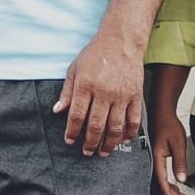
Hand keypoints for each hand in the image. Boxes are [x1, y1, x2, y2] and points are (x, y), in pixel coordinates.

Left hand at [54, 31, 144, 156]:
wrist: (120, 42)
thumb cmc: (95, 54)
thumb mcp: (74, 69)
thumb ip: (67, 92)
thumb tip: (58, 110)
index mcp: (86, 85)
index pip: (77, 115)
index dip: (72, 131)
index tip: (69, 140)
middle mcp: (104, 92)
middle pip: (96, 125)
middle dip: (90, 142)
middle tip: (86, 152)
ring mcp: (122, 95)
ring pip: (115, 127)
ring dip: (109, 143)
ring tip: (103, 152)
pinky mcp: (136, 96)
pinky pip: (134, 120)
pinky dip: (128, 133)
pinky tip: (122, 140)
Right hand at [149, 106, 191, 194]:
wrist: (161, 112)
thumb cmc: (168, 124)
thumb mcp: (178, 144)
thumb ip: (179, 162)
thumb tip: (182, 178)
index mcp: (156, 157)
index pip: (161, 180)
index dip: (168, 194)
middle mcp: (153, 159)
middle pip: (161, 183)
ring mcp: (154, 158)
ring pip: (161, 179)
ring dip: (172, 189)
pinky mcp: (156, 155)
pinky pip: (161, 173)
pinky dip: (169, 181)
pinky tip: (176, 184)